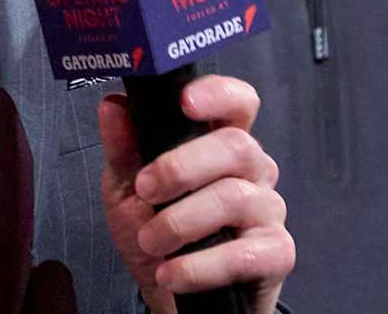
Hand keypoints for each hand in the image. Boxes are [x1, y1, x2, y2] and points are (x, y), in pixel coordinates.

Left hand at [98, 74, 291, 313]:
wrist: (171, 295)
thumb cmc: (156, 233)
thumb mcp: (128, 190)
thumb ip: (123, 149)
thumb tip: (112, 105)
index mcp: (221, 143)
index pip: (238, 103)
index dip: (218, 94)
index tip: (185, 102)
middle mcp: (253, 170)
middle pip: (236, 146)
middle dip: (181, 168)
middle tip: (145, 191)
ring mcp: (268, 211)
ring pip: (235, 198)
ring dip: (181, 223)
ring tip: (151, 242)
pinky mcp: (276, 254)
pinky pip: (244, 254)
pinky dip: (199, 266)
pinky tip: (172, 273)